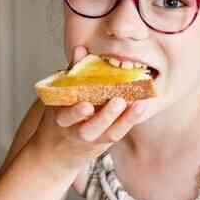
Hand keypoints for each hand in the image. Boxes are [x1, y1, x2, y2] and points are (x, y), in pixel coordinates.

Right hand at [28, 46, 149, 174]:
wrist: (57, 150)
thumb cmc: (61, 114)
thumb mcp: (60, 95)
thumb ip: (71, 73)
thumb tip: (80, 49)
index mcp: (61, 119)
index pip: (66, 117)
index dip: (75, 113)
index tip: (87, 105)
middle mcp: (76, 132)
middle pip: (90, 130)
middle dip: (104, 117)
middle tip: (118, 101)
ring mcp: (93, 139)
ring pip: (109, 134)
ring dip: (126, 119)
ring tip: (139, 103)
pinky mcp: (106, 141)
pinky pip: (120, 132)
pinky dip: (131, 119)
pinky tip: (141, 105)